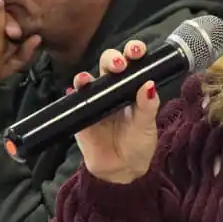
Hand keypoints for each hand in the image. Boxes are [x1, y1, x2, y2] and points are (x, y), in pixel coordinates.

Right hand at [72, 39, 159, 183]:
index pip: (132, 62)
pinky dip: (73, 93)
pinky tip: (75, 91)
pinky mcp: (81, 113)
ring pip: (88, 79)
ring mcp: (95, 100)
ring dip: (86, 76)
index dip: (133, 51)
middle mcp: (113, 88)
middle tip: (119, 65)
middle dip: (112, 59)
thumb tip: (149, 84)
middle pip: (108, 64)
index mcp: (132, 86)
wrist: (122, 170)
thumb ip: (147, 106)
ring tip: (88, 79)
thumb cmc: (138, 144)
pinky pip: (74, 100)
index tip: (137, 51)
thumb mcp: (147, 125)